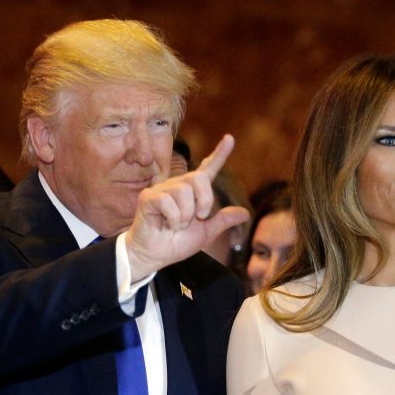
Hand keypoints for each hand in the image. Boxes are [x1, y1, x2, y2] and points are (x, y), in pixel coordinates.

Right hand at [125, 134, 249, 280]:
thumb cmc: (175, 243)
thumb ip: (222, 221)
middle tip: (198, 218)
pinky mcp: (148, 198)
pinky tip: (166, 225)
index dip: (219, 154)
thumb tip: (246, 213)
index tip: (229, 138)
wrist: (154, 256)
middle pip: (199, 178)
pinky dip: (173, 219)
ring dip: (185, 216)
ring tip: (176, 226)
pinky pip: (168, 202)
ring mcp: (161, 190)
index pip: (207, 169)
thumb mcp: (205, 233)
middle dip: (205, 200)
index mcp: (192, 192)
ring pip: (184, 192)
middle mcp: (177, 186)